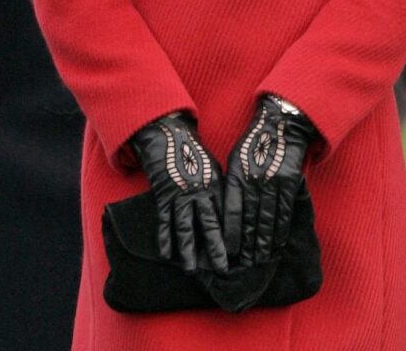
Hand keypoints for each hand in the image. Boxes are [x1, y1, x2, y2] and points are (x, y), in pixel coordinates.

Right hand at [131, 113, 227, 273]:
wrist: (170, 137)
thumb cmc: (195, 155)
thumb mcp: (214, 170)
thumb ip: (220, 192)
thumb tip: (230, 216)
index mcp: (215, 185)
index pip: (226, 215)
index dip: (232, 235)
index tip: (241, 253)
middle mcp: (200, 191)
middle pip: (209, 224)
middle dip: (216, 248)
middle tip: (222, 268)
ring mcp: (180, 194)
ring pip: (185, 227)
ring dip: (188, 250)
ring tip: (192, 269)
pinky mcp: (164, 195)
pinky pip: (164, 220)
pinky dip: (165, 238)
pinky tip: (167, 255)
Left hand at [224, 95, 316, 265]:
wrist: (280, 123)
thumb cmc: (253, 143)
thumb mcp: (236, 159)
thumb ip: (232, 184)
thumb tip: (225, 212)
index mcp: (237, 173)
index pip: (232, 209)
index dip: (231, 232)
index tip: (228, 251)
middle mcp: (254, 178)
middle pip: (250, 218)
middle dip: (247, 243)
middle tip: (245, 264)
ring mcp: (273, 180)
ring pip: (268, 218)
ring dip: (264, 242)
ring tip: (260, 260)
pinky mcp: (289, 181)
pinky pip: (284, 210)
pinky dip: (281, 229)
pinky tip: (278, 243)